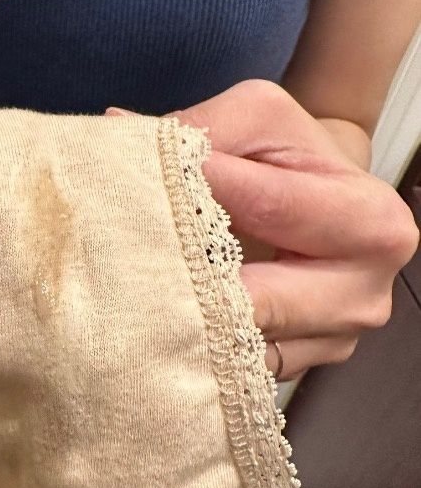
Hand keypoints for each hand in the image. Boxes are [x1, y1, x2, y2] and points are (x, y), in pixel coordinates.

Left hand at [108, 79, 418, 378]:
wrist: (321, 198)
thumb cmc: (287, 158)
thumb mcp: (257, 120)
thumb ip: (200, 128)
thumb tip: (117, 132)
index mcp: (370, 221)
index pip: (271, 207)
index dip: (204, 189)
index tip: (143, 177)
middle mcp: (363, 290)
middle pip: (260, 300)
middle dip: (191, 279)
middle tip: (128, 256)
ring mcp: (334, 339)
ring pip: (241, 344)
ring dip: (184, 320)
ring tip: (136, 290)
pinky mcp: (297, 365)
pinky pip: (234, 367)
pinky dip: (194, 347)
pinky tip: (163, 321)